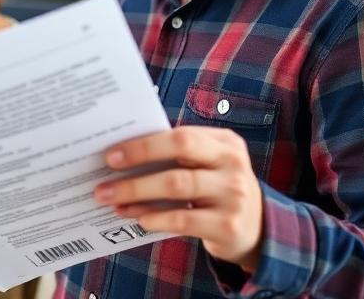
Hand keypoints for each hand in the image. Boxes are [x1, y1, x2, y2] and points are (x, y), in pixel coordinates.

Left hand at [94, 126, 263, 271]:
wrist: (257, 229)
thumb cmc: (216, 188)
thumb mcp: (207, 165)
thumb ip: (176, 156)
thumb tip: (121, 156)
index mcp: (224, 142)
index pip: (180, 134)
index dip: (144, 143)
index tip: (111, 153)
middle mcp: (233, 163)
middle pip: (180, 152)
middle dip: (138, 159)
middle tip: (105, 175)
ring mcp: (234, 195)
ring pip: (177, 186)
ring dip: (137, 192)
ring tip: (110, 199)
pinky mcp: (228, 226)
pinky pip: (183, 220)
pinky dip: (155, 218)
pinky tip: (137, 218)